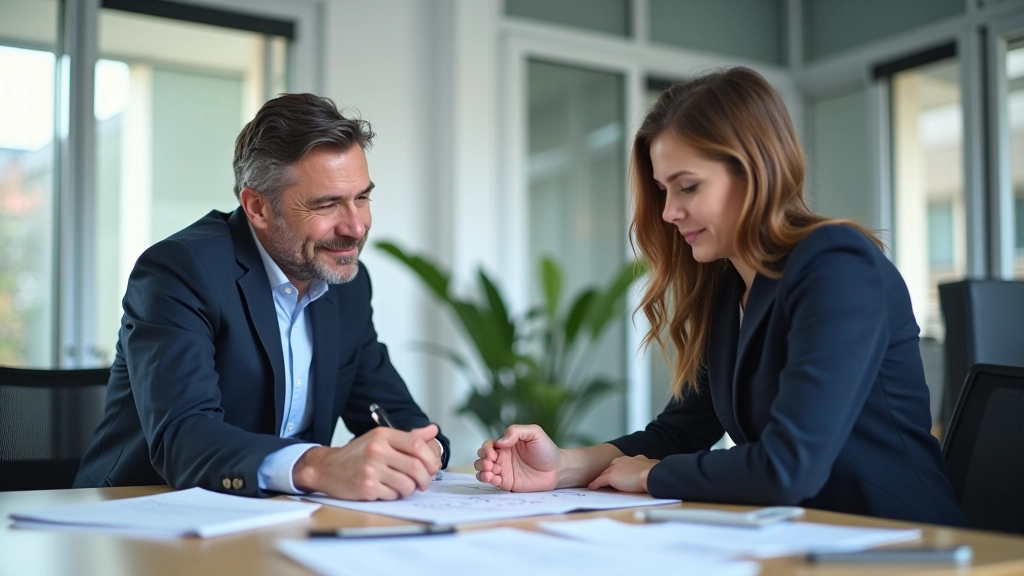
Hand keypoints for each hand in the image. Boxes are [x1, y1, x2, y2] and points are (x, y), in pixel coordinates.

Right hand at [293, 424, 440, 499]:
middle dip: (425, 479)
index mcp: (383, 435)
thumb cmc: (358, 454)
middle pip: (416, 467)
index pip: (417, 445)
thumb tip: (433, 430)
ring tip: (404, 486)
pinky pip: (393, 495)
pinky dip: (394, 495)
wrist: (327, 468)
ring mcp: (371, 469)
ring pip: (407, 484)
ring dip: (410, 489)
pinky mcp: (366, 487)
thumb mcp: (381, 439)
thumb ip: (409, 436)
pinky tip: (387, 489)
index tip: (433, 467)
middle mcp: (377, 450)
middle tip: (425, 483)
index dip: (431, 458)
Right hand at [474, 424, 560, 491]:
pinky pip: (492, 482)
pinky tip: (493, 478)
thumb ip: (516, 432)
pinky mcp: (507, 483)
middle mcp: (502, 457)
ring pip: (483, 470)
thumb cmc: (546, 450)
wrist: (558, 469)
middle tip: (490, 462)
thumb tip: (500, 442)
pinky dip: (488, 480)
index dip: (486, 448)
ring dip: (482, 470)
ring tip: (491, 471)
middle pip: (481, 457)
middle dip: (482, 459)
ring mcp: (504, 470)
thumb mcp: (534, 433)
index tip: (492, 452)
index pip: (488, 445)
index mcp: (506, 444)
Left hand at [588, 455, 657, 492]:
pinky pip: (600, 481)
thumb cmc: (657, 474)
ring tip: (597, 484)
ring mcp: (617, 468)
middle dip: (608, 472)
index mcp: (635, 459)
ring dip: (601, 478)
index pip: (623, 464)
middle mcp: (624, 460)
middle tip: (605, 479)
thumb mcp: (654, 468)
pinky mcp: (612, 476)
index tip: (619, 473)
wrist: (652, 475)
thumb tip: (655, 473)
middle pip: (612, 467)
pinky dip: (596, 484)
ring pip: (605, 473)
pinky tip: (592, 487)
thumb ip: (650, 470)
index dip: (620, 469)